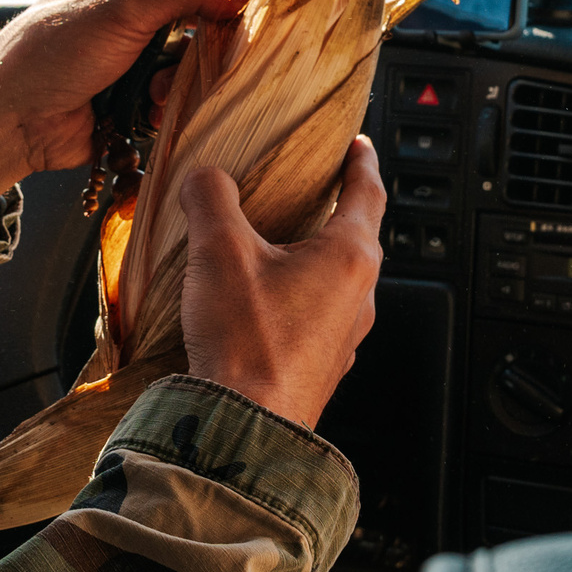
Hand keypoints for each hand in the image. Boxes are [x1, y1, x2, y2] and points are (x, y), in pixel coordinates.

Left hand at [0, 0, 237, 202]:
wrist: (9, 120)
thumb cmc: (51, 52)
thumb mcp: (122, 6)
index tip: (244, 16)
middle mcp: (129, 7)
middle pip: (199, 21)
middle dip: (201, 47)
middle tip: (197, 61)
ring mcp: (130, 52)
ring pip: (189, 64)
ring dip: (181, 82)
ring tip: (156, 93)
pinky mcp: (130, 94)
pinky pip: (172, 97)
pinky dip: (167, 107)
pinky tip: (149, 114)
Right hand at [179, 136, 384, 428]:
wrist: (245, 427)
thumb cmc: (246, 342)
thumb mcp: (219, 251)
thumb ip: (210, 198)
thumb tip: (204, 176)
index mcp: (349, 258)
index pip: (367, 193)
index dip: (361, 162)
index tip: (359, 145)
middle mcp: (359, 297)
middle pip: (356, 237)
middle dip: (335, 209)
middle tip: (315, 188)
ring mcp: (343, 337)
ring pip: (337, 281)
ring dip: (314, 257)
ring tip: (278, 246)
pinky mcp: (320, 367)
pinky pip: (317, 317)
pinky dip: (297, 297)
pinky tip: (262, 303)